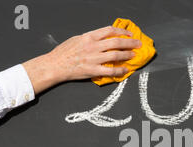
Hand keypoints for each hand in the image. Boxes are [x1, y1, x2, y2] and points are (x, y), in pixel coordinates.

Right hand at [22, 26, 141, 93]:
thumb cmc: (64, 53)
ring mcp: (94, 59)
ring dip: (127, 55)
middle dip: (130, 43)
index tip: (129, 34)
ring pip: (115, 55)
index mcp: (89, 37)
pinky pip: (110, 70)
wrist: (55, 65)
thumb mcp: (77, 39)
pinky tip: (125, 70)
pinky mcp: (93, 71)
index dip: (122, 32)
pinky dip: (120, 70)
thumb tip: (102, 39)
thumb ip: (90, 39)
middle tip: (138, 44)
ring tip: (133, 55)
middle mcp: (93, 46)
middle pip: (116, 42)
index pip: (109, 30)